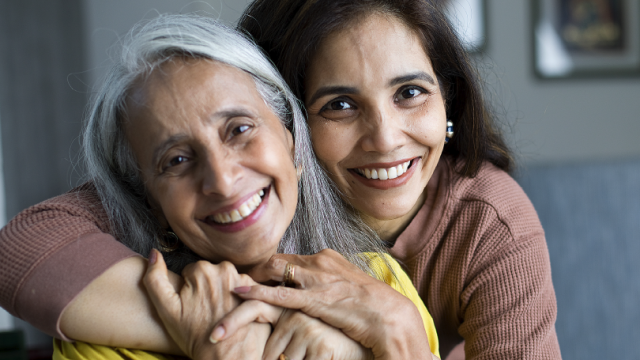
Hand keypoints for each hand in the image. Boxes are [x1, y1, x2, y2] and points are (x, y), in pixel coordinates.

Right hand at [143, 249, 269, 358]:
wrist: (227, 357)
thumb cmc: (195, 336)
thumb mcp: (166, 310)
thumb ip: (155, 279)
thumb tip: (154, 252)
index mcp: (203, 270)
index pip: (194, 272)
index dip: (191, 290)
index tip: (194, 307)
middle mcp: (226, 268)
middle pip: (212, 274)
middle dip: (209, 290)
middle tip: (208, 313)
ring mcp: (245, 278)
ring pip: (228, 281)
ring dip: (225, 294)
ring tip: (222, 315)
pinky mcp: (258, 290)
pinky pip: (245, 289)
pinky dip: (240, 299)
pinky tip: (236, 314)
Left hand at [219, 249, 433, 359]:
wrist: (389, 316)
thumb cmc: (372, 306)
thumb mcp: (348, 288)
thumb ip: (329, 284)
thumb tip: (320, 291)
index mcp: (327, 258)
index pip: (291, 259)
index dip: (271, 268)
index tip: (256, 274)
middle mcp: (319, 262)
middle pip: (278, 260)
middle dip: (257, 269)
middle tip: (238, 277)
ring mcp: (316, 279)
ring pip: (275, 271)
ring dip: (252, 278)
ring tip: (231, 285)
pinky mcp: (314, 298)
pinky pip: (279, 294)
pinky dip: (256, 291)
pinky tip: (238, 292)